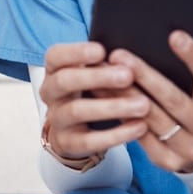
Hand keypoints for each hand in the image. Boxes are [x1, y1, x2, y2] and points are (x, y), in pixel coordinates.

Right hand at [39, 42, 151, 160]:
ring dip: (112, 107)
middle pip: (65, 81)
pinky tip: (139, 127)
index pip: (55, 56)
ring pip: (77, 111)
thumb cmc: (89, 90)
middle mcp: (50, 92)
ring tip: (142, 104)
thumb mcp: (91, 73)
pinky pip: (90, 141)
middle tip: (128, 75)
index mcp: (54, 69)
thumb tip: (131, 58)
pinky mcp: (67, 143)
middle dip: (97, 77)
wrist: (74, 129)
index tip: (102, 50)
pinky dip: (116, 134)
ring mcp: (56, 118)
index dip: (76, 52)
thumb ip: (104, 63)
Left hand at [107, 32, 192, 173]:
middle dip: (145, 76)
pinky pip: (139, 135)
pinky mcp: (169, 162)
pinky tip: (103, 95)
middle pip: (176, 100)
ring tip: (104, 72)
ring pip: (152, 118)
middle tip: (119, 55)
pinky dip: (119, 114)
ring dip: (125, 94)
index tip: (174, 35)